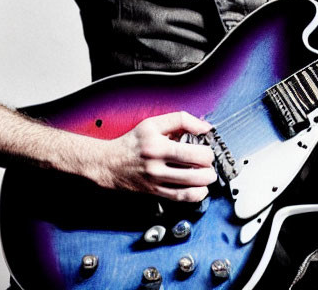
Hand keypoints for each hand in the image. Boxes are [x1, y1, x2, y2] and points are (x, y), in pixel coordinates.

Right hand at [94, 111, 216, 201]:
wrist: (109, 164)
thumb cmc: (133, 141)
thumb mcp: (154, 123)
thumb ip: (181, 120)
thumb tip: (205, 127)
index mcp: (158, 145)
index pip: (191, 151)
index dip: (207, 151)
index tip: (207, 147)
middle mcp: (157, 165)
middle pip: (194, 171)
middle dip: (209, 167)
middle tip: (209, 162)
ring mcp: (156, 181)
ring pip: (190, 187)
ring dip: (206, 182)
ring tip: (208, 175)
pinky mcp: (155, 192)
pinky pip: (180, 198)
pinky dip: (195, 195)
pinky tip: (201, 188)